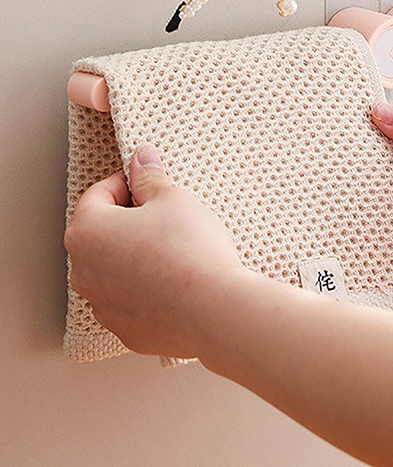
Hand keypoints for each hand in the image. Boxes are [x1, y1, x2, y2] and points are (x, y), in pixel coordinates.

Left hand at [64, 145, 244, 358]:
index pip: (99, 193)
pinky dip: (148, 285)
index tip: (151, 181)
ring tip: (175, 247)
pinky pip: (131, 298)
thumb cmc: (189, 249)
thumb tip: (141, 159)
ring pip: (115, 267)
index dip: (128, 181)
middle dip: (131, 219)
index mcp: (87, 231)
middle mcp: (83, 271)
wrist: (212, 308)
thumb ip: (150, 177)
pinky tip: (177, 278)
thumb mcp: (173, 199)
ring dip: (137, 253)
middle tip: (167, 213)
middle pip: (103, 232)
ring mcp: (102, 304)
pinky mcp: (124, 328)